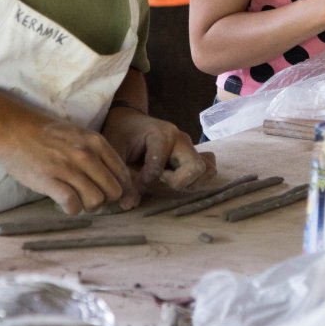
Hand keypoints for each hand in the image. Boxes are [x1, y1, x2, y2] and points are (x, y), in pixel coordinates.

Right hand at [0, 114, 137, 215]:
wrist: (13, 129)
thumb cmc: (47, 134)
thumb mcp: (79, 134)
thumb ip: (98, 153)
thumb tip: (116, 177)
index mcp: (96, 142)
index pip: (123, 173)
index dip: (121, 188)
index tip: (112, 195)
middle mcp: (86, 154)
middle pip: (113, 190)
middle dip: (106, 200)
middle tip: (93, 198)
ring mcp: (67, 168)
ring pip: (96, 200)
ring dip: (89, 206)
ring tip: (79, 201)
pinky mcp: (49, 180)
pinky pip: (72, 204)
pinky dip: (72, 209)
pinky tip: (66, 204)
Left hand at [102, 106, 217, 193]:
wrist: (130, 119)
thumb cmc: (121, 133)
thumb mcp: (115, 151)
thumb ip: (122, 177)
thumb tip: (129, 205)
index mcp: (162, 135)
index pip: (159, 167)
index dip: (144, 182)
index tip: (133, 186)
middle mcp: (181, 139)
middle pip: (196, 167)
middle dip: (178, 181)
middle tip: (161, 180)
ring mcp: (190, 146)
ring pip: (206, 170)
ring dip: (190, 182)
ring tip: (170, 180)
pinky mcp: (193, 153)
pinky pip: (209, 168)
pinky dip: (198, 179)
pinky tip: (179, 179)